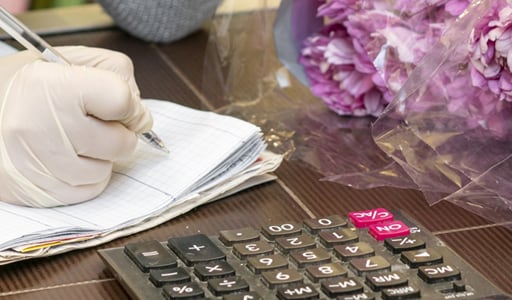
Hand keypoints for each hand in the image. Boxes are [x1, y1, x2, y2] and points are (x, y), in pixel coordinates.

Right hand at [0, 46, 152, 206]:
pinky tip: (68, 159)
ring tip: (76, 140)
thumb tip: (140, 112)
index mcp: (52, 86)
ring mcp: (41, 164)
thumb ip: (112, 73)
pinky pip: (90, 190)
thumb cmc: (24, 89)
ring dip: (102, 157)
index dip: (130, 104)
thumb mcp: (63, 61)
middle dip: (119, 133)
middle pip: (122, 141)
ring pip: (107, 169)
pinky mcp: (41, 192)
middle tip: (96, 123)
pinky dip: (88, 176)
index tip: (121, 105)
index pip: (121, 99)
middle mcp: (43, 127)